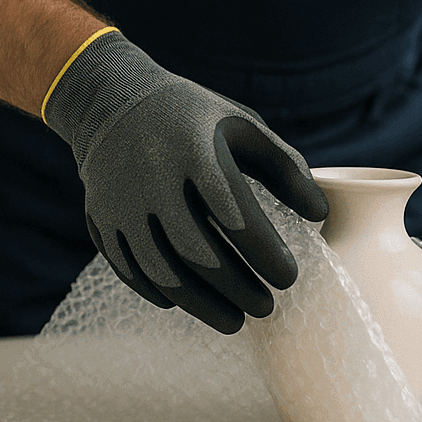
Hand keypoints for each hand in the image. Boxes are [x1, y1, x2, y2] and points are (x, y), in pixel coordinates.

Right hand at [44, 30, 327, 332]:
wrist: (111, 100)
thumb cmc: (193, 117)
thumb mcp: (243, 126)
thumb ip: (286, 168)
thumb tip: (321, 215)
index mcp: (195, 151)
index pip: (236, 216)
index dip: (265, 254)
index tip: (290, 277)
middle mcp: (153, 180)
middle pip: (199, 254)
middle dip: (238, 289)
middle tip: (266, 308)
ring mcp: (121, 204)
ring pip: (163, 273)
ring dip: (203, 306)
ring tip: (235, 321)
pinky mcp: (101, 222)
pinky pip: (132, 272)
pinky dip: (163, 295)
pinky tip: (191, 302)